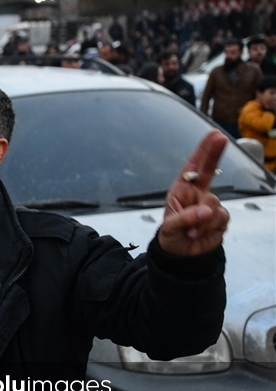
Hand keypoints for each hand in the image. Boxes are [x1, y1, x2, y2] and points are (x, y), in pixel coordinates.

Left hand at [157, 130, 229, 255]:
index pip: (192, 167)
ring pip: (214, 204)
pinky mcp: (220, 218)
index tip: (213, 136)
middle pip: (209, 170)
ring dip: (201, 220)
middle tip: (221, 138)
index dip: (203, 151)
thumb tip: (206, 211)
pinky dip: (209, 228)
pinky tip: (198, 234)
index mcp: (182, 190)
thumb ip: (185, 218)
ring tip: (190, 230)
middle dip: (214, 154)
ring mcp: (210, 205)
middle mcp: (197, 194)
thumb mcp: (170, 227)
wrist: (181, 254)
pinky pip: (221, 218)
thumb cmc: (171, 234)